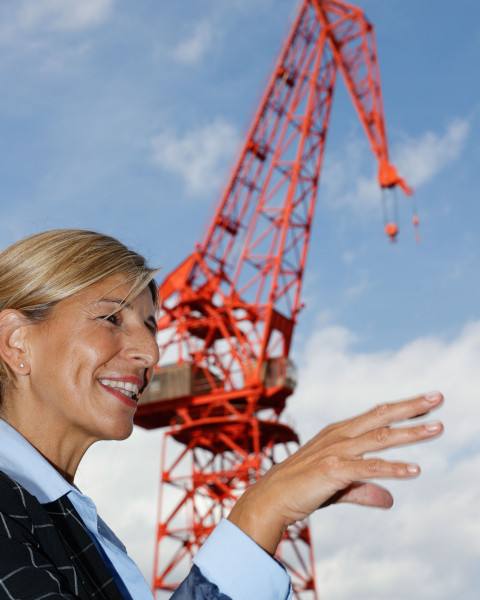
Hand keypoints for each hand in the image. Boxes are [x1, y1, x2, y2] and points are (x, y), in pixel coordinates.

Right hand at [228, 391, 443, 554]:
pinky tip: (415, 470)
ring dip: (410, 432)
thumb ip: (365, 490)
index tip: (426, 402)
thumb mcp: (339, 487)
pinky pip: (368, 468)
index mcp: (338, 433)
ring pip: (379, 437)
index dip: (401, 408)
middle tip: (438, 397)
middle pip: (380, 416)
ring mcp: (335, 451)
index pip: (375, 415)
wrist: (270, 499)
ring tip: (437, 427)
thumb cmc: (301, 489)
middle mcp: (338, 436)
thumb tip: (390, 499)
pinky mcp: (333, 471)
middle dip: (410, 407)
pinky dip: (393, 468)